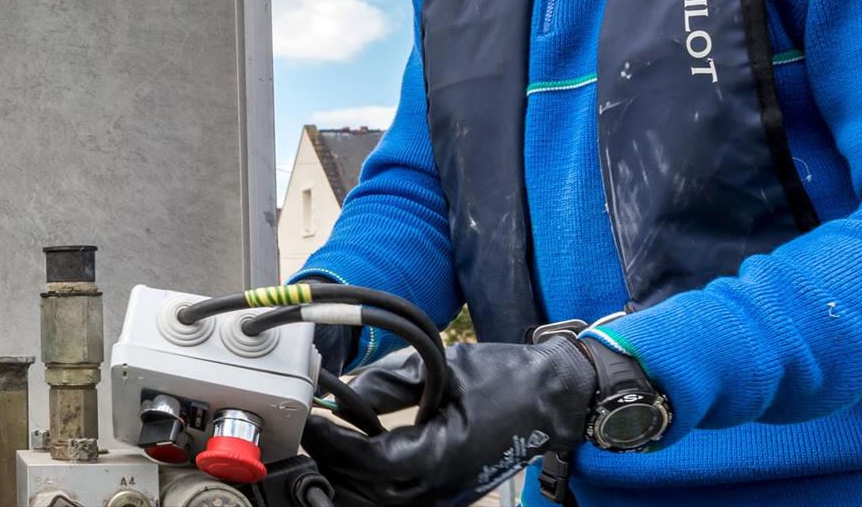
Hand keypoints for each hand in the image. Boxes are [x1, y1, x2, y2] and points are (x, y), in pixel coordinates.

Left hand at [302, 339, 596, 506]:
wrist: (552, 400)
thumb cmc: (506, 378)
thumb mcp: (442, 368)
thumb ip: (389, 382)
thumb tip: (345, 392)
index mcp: (440, 455)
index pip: (368, 460)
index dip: (332, 442)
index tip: (309, 421)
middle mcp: (439, 487)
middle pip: (364, 492)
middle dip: (331, 461)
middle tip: (309, 430)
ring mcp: (443, 497)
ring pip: (375, 505)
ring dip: (345, 479)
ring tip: (326, 445)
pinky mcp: (444, 496)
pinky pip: (393, 501)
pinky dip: (366, 486)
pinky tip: (353, 460)